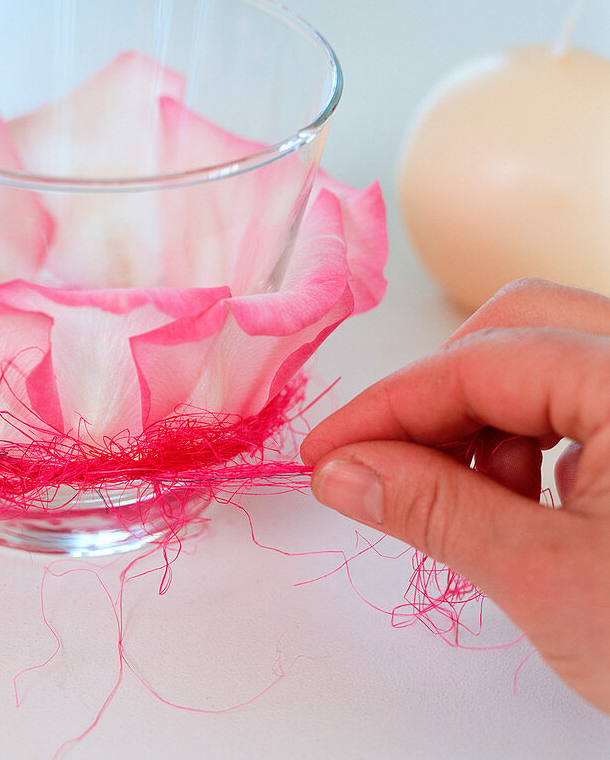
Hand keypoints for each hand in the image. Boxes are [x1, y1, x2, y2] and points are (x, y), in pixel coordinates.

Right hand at [301, 278, 609, 713]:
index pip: (478, 363)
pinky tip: (521, 500)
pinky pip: (583, 398)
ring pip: (549, 360)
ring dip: (483, 418)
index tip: (325, 454)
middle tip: (387, 462)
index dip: (386, 408)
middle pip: (519, 328)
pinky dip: (530, 438)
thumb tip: (342, 471)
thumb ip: (432, 510)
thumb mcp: (550, 580)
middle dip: (439, 395)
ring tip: (467, 498)